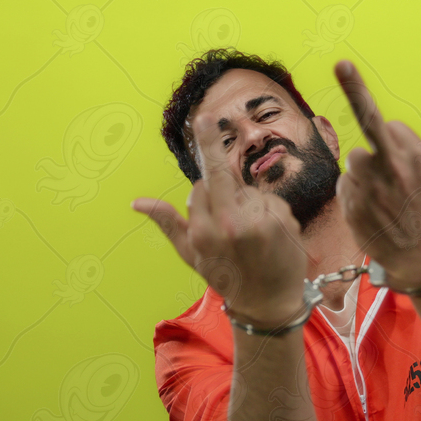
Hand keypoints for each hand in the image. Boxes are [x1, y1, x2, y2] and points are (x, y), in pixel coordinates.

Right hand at [132, 112, 306, 324]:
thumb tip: (137, 202)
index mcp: (204, 232)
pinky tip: (268, 235)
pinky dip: (268, 211)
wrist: (271, 303)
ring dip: (248, 204)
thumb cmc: (228, 278)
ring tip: (252, 236)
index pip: (200, 187)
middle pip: (220, 173)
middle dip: (210, 143)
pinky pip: (269, 200)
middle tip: (206, 116)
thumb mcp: (192, 256)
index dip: (206, 193)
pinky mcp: (283, 219)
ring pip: (248, 191)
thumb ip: (168, 223)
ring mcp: (259, 220)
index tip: (207, 193)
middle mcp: (230, 224)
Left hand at [334, 60, 420, 288]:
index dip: (399, 139)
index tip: (406, 155)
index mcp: (414, 158)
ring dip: (364, 168)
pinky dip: (355, 190)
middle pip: (366, 131)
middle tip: (376, 144)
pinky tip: (372, 204)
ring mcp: (367, 188)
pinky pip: (344, 182)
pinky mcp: (351, 205)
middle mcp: (389, 170)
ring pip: (354, 158)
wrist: (416, 256)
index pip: (392, 125)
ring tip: (383, 189)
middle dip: (372, 137)